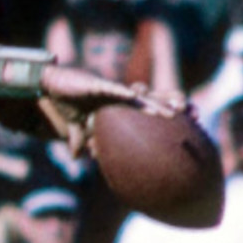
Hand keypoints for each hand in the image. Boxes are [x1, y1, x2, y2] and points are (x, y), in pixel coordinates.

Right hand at [39, 66, 184, 155]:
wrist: (49, 86)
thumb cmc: (64, 103)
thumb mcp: (74, 126)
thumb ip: (80, 139)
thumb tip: (78, 157)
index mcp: (116, 106)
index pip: (143, 111)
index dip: (161, 115)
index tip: (180, 124)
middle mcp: (117, 97)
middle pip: (149, 102)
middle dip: (170, 108)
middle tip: (192, 115)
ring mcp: (109, 90)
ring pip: (138, 98)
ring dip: (156, 104)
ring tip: (174, 113)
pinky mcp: (96, 85)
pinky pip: (114, 91)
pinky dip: (126, 95)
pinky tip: (137, 97)